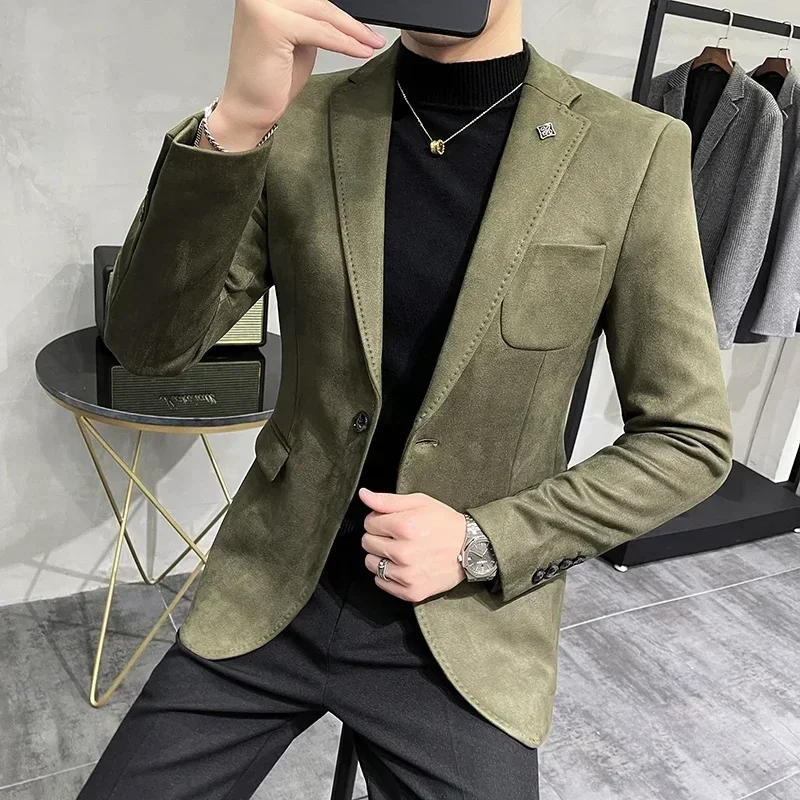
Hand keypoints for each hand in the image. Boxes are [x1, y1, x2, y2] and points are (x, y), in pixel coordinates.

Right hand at [213, 0, 385, 147]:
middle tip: (374, 36)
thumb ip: (313, 21)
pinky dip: (343, 43)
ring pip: (322, 14)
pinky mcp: (271, 23)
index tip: (364, 24)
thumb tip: (343, 16)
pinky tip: (360, 51)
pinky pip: (319, 32)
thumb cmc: (270, 78)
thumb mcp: (298, 39)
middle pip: (318, 2)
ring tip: (371, 43)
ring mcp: (262, 5)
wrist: (248, 107)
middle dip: (350, 22)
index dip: (340, 12)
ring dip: (352, 31)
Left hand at [358, 487, 466, 602]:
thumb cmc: (445, 523)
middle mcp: (404, 552)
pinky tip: (402, 566)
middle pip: (367, 543)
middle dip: (378, 537)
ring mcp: (407, 575)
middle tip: (397, 536)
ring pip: (371, 563)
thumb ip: (387, 500)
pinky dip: (387, 575)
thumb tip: (364, 495)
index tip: (392, 522)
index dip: (378, 520)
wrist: (472, 549)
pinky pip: (381, 583)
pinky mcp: (411, 591)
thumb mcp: (419, 502)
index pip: (369, 523)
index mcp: (404, 526)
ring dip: (381, 556)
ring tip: (400, 551)